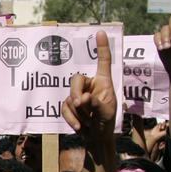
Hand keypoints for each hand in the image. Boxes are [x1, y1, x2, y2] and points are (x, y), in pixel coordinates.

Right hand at [62, 30, 116, 146]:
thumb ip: (96, 103)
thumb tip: (82, 98)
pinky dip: (70, 118)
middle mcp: (90, 86)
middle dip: (76, 92)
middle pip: (76, 79)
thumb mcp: (106, 113)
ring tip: (87, 122)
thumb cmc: (106, 123)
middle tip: (81, 104)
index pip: (103, 62)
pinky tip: (79, 127)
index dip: (101, 48)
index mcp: (104, 83)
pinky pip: (63, 108)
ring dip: (77, 112)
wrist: (97, 139)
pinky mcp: (69, 106)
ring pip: (69, 97)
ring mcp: (78, 96)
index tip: (100, 32)